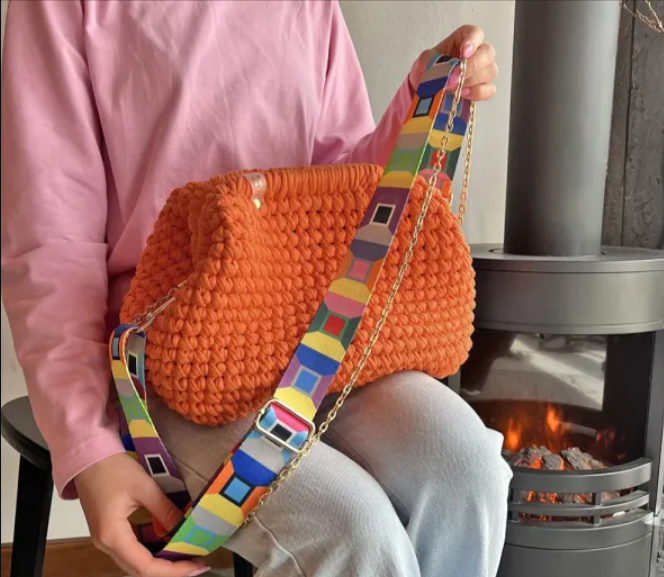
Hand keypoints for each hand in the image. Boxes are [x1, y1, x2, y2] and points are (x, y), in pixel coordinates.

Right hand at [75, 454, 208, 576]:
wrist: (88, 458)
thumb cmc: (112, 469)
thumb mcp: (144, 487)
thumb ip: (165, 510)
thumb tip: (185, 527)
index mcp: (113, 536)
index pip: (145, 566)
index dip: (172, 570)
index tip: (195, 565)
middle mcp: (106, 544)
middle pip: (139, 570)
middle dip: (169, 570)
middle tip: (196, 562)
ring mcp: (106, 539)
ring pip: (135, 562)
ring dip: (160, 563)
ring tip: (186, 556)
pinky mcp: (109, 532)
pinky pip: (132, 551)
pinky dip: (151, 552)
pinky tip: (168, 545)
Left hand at [410, 25, 497, 100]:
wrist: (426, 90)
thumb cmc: (428, 70)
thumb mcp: (424, 61)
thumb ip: (431, 60)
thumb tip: (441, 68)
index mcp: (463, 39)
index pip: (476, 33)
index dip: (473, 41)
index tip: (464, 52)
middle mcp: (477, 53)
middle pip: (488, 53)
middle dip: (472, 66)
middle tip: (455, 76)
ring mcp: (482, 71)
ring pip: (490, 71)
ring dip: (472, 80)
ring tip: (453, 87)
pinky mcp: (482, 88)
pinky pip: (490, 89)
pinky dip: (477, 93)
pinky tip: (463, 93)